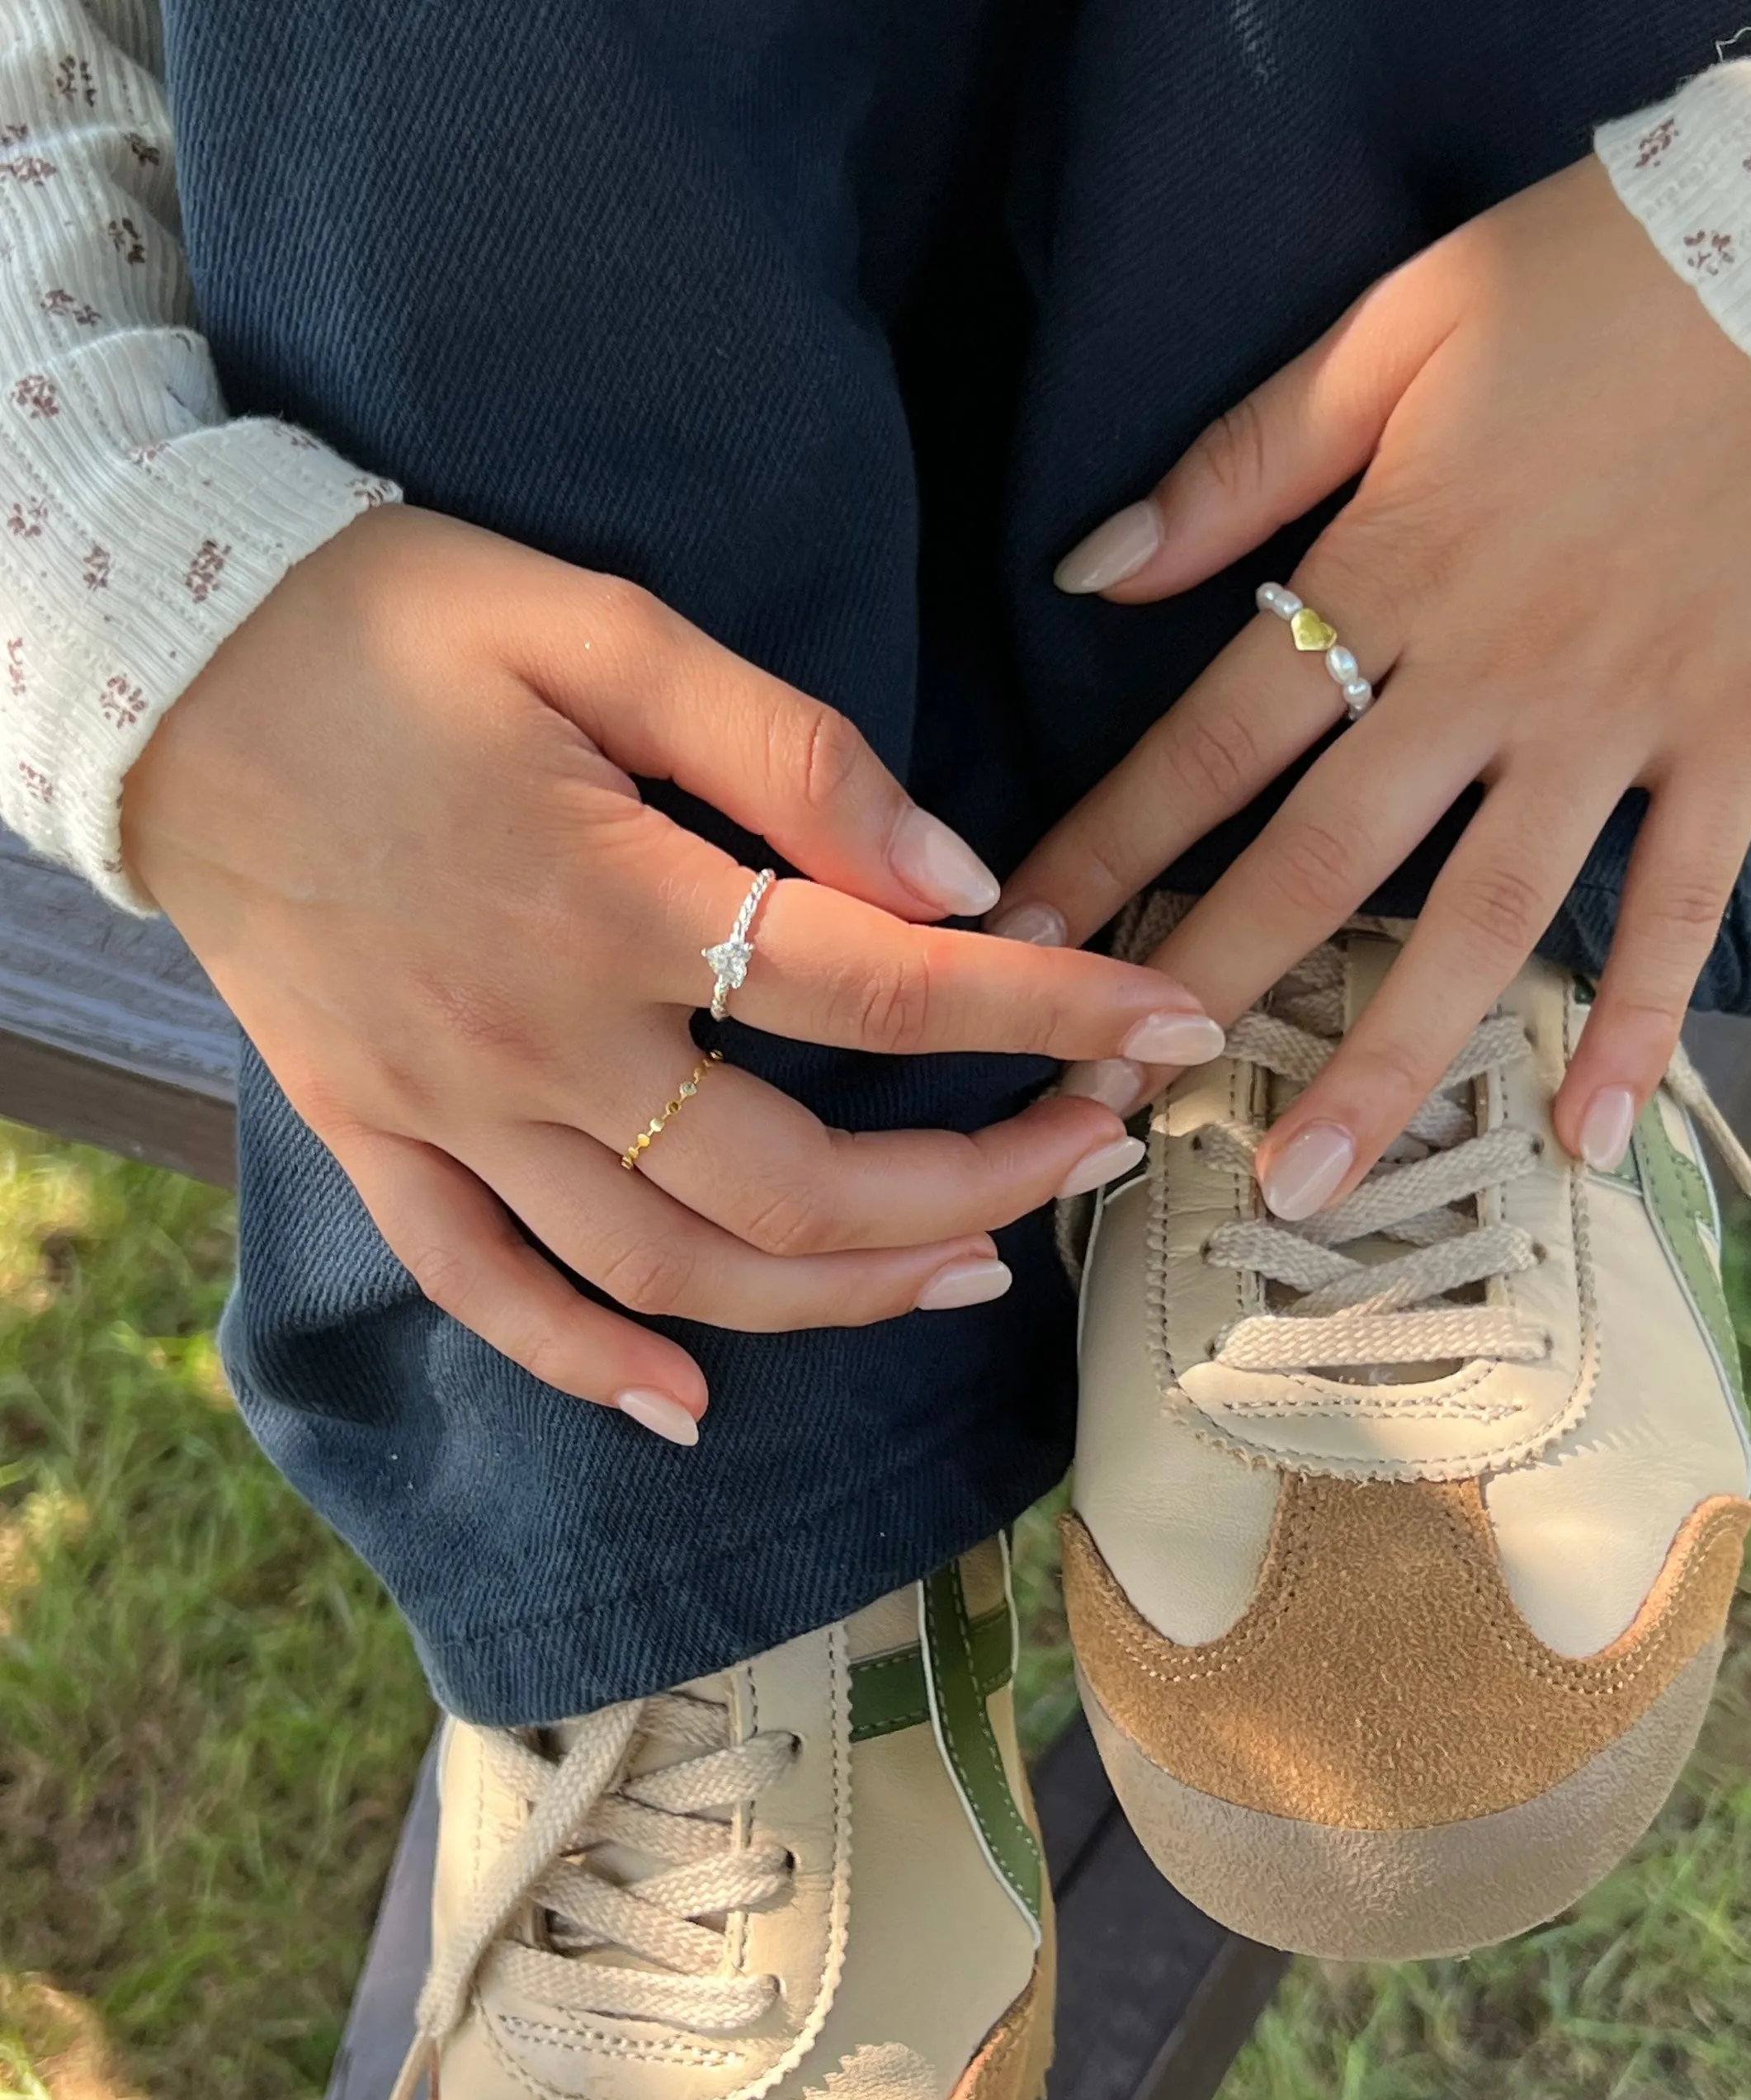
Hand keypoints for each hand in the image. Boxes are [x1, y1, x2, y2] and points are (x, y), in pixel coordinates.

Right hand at [123, 507, 1221, 1438]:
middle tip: (1088, 1149)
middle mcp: (533, 1035)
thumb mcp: (595, 624)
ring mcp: (446, 1109)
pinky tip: (687, 1404)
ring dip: (833, 1295)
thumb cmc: (386, 619)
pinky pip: (480, 1289)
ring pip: (665, 1267)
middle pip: (792, 1178)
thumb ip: (785, 750)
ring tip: (967, 1269)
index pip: (878, 985)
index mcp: (603, 892)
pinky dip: (582, 1362)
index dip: (1046, 1012)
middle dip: (972, 1180)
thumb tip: (953, 878)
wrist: (156, 664)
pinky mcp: (374, 1136)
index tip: (1169, 1027)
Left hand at [993, 155, 1750, 1213]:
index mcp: (1392, 570)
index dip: (1105, 846)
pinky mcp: (1734, 739)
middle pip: (1320, 862)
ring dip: (1386, 1061)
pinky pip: (1680, 905)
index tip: (1016, 944)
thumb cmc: (1608, 278)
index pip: (1212, 741)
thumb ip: (1241, 462)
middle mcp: (1491, 673)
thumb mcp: (1399, 326)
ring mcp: (1617, 722)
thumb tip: (1093, 572)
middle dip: (1205, 992)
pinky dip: (1643, 1025)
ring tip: (1306, 1185)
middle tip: (1115, 1111)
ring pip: (1483, 921)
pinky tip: (1594, 1139)